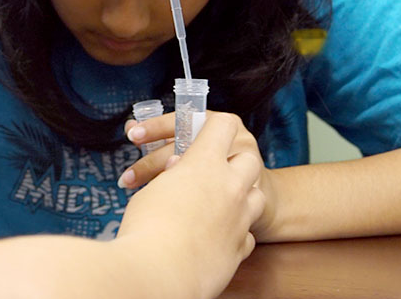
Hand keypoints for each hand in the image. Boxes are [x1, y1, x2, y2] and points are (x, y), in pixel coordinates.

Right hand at [115, 112, 267, 297]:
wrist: (157, 275)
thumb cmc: (146, 230)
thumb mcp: (152, 190)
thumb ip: (171, 175)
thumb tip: (179, 170)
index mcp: (204, 163)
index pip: (223, 125)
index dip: (213, 125)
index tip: (200, 131)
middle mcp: (230, 186)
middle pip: (247, 158)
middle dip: (231, 161)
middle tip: (207, 169)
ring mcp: (240, 217)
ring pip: (255, 195)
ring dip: (238, 195)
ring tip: (211, 203)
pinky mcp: (240, 247)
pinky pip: (245, 231)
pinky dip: (232, 230)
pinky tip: (212, 234)